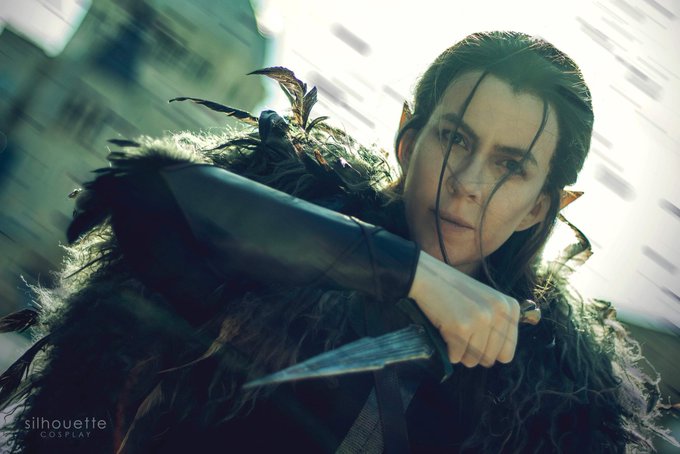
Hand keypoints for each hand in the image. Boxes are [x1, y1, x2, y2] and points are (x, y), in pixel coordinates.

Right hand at [407, 251, 519, 367]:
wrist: (427, 276)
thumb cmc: (455, 291)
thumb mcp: (487, 301)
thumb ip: (499, 324)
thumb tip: (502, 358)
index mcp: (510, 307)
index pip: (506, 354)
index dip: (488, 352)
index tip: (475, 340)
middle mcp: (500, 313)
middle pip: (489, 359)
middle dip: (472, 353)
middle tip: (460, 335)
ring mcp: (481, 319)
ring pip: (472, 361)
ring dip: (458, 353)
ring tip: (452, 331)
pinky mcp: (462, 327)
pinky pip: (455, 357)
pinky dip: (446, 350)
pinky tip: (444, 330)